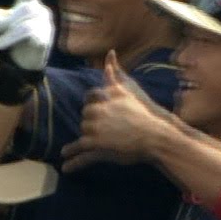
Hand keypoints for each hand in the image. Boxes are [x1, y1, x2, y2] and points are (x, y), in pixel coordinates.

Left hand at [0, 0, 53, 103]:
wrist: (19, 62)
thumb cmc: (9, 38)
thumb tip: (5, 23)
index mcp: (28, 4)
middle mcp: (40, 12)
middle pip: (25, 10)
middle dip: (9, 22)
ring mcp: (46, 25)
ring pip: (26, 26)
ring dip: (9, 36)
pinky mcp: (46, 40)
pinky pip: (31, 37)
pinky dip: (16, 41)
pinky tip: (12, 45)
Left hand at [62, 50, 171, 172]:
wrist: (155, 135)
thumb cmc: (144, 112)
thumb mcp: (129, 88)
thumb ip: (115, 72)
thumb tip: (109, 52)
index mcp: (103, 97)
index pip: (90, 98)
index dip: (94, 105)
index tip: (97, 111)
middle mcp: (97, 111)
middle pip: (85, 116)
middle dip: (91, 123)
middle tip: (105, 130)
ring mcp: (95, 129)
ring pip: (83, 132)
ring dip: (84, 140)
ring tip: (88, 146)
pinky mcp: (96, 145)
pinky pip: (81, 153)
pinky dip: (73, 161)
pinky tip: (65, 167)